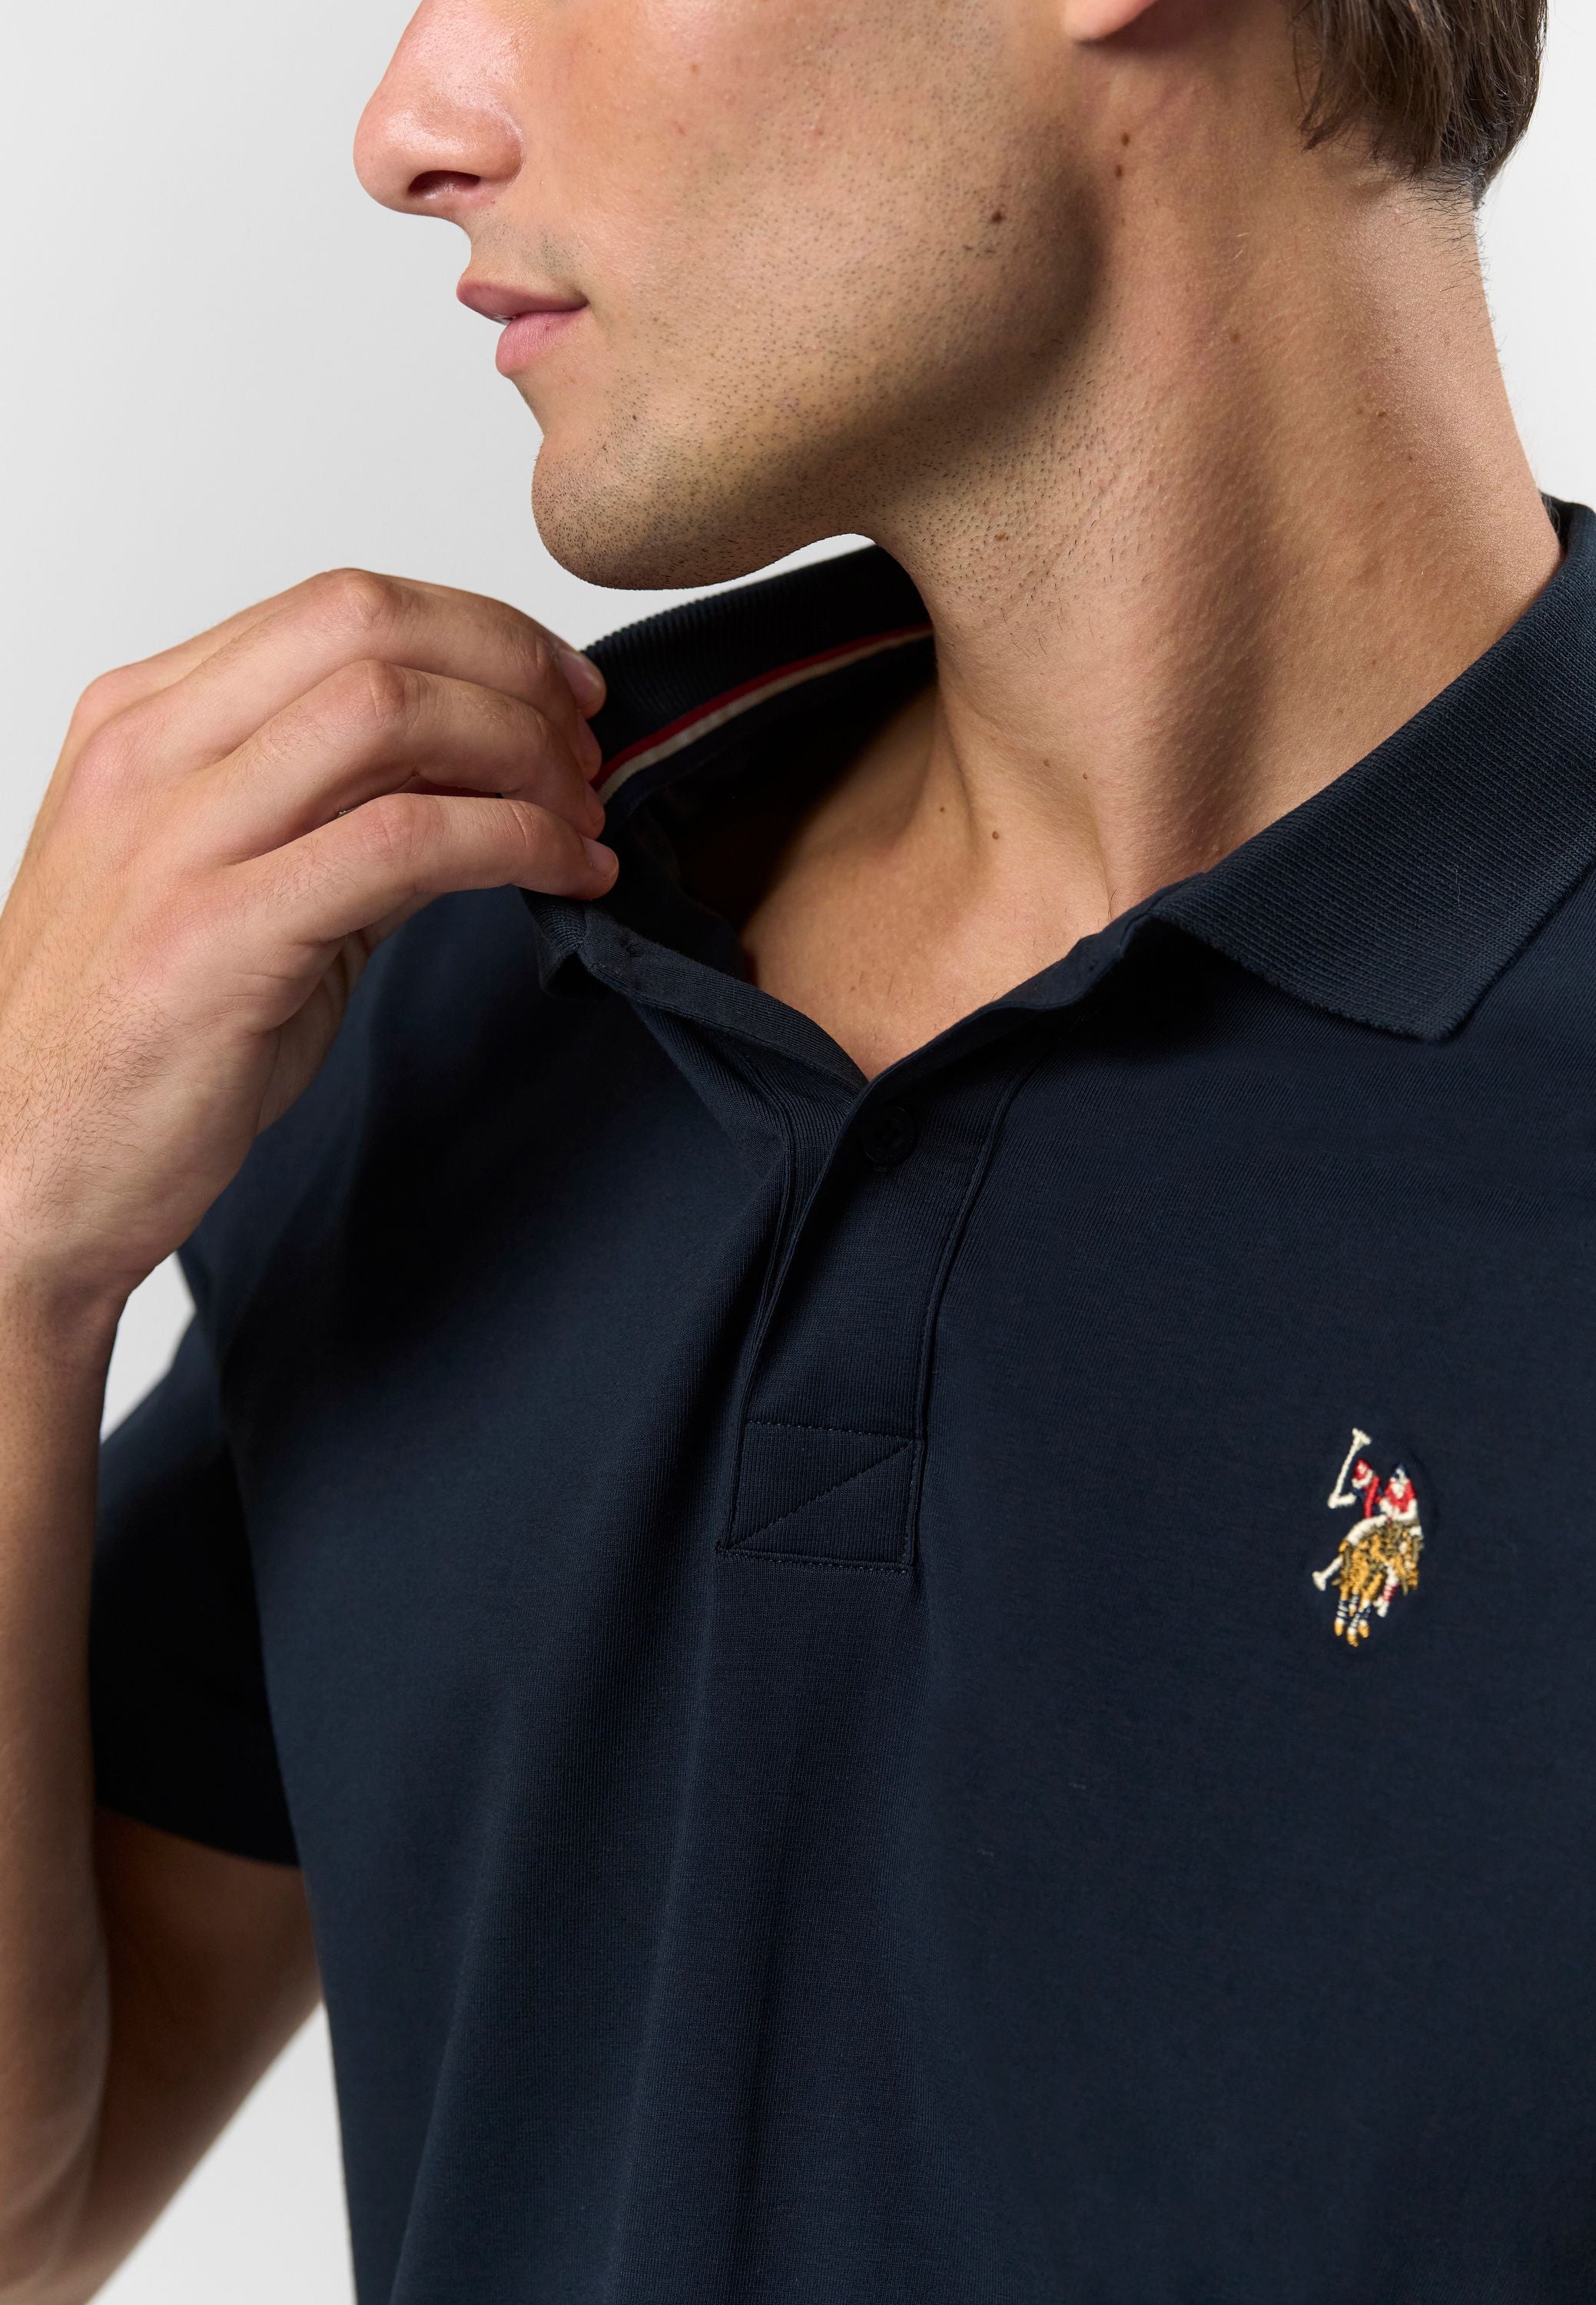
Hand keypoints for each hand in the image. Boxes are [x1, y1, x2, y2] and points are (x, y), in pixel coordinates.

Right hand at [0, 569, 617, 1307]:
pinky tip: (567, 872)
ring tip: (581, 811)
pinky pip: (401, 841)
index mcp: (140, 723)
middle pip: (368, 627)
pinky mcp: (215, 935)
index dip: (479, 631)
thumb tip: (481, 777)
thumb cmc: (129, 1045)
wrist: (26, 1175)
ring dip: (521, 750)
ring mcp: (171, 840)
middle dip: (512, 669)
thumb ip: (342, 819)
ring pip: (387, 711)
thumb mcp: (235, 891)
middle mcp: (146, 755)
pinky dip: (516, 841)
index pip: (337, 609)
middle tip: (586, 742)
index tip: (556, 686)